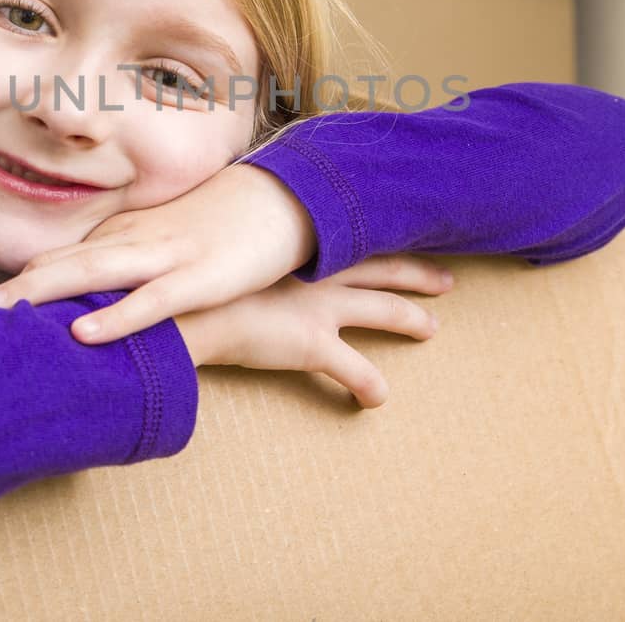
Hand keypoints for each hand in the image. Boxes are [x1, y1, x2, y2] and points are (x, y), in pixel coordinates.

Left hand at [0, 164, 327, 342]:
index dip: (26, 280)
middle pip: (66, 264)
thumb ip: (133, 261)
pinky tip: (83, 334)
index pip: (64, 256)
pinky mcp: (199, 279)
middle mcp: (136, 240)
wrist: (285, 198)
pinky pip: (151, 303)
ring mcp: (166, 257)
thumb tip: (96, 296)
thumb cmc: (226, 222)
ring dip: (47, 293)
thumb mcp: (170, 238)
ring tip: (2, 313)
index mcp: (127, 233)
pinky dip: (116, 318)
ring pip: (95, 276)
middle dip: (20, 287)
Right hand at [174, 256, 450, 407]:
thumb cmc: (185, 272)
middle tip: (446, 279)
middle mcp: (316, 270)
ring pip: (383, 310)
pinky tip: (377, 400)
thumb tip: (215, 229)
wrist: (178, 302)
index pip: (349, 231)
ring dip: (410, 318)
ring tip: (431, 328)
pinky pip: (356, 370)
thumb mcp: (213, 241)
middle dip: (415, 272)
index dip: (378, 230)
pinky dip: (370, 386)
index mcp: (295, 242)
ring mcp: (320, 306)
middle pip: (382, 266)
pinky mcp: (314, 344)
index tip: (399, 224)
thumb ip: (227, 240)